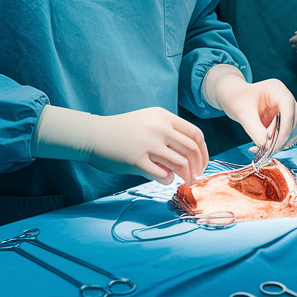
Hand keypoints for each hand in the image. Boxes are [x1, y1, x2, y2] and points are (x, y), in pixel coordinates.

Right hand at [32, 105, 206, 185]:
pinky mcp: (136, 159)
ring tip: (182, 180)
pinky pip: (162, 175)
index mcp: (163, 116)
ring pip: (180, 163)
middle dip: (197, 167)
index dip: (203, 151)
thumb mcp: (148, 121)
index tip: (201, 163)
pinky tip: (165, 179)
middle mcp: (158, 127)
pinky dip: (168, 180)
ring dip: (185, 176)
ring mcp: (147, 143)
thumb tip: (191, 155)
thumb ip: (169, 132)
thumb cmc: (123, 130)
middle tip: (194, 177)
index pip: (195, 134)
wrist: (93, 134)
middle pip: (191, 150)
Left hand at [204, 66, 296, 155]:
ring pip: (294, 128)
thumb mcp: (242, 113)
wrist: (233, 97)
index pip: (289, 110)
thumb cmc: (237, 99)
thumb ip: (254, 129)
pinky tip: (267, 146)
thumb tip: (265, 145)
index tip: (274, 145)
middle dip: (284, 137)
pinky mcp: (284, 119)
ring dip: (283, 141)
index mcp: (277, 90)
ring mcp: (286, 108)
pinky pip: (288, 133)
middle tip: (269, 150)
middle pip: (294, 120)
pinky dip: (280, 142)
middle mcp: (285, 98)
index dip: (285, 130)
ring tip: (266, 149)